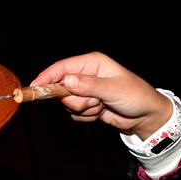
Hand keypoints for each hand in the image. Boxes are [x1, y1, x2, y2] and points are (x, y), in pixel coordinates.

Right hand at [31, 52, 172, 138]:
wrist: (146, 116)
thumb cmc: (135, 96)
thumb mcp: (113, 89)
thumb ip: (89, 86)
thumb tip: (66, 81)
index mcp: (92, 62)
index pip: (63, 67)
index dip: (47, 77)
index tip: (35, 87)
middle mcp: (86, 74)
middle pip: (62, 88)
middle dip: (76, 100)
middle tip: (94, 102)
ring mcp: (85, 90)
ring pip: (68, 103)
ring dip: (84, 109)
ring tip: (102, 106)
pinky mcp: (86, 104)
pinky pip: (75, 113)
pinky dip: (86, 116)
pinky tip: (101, 112)